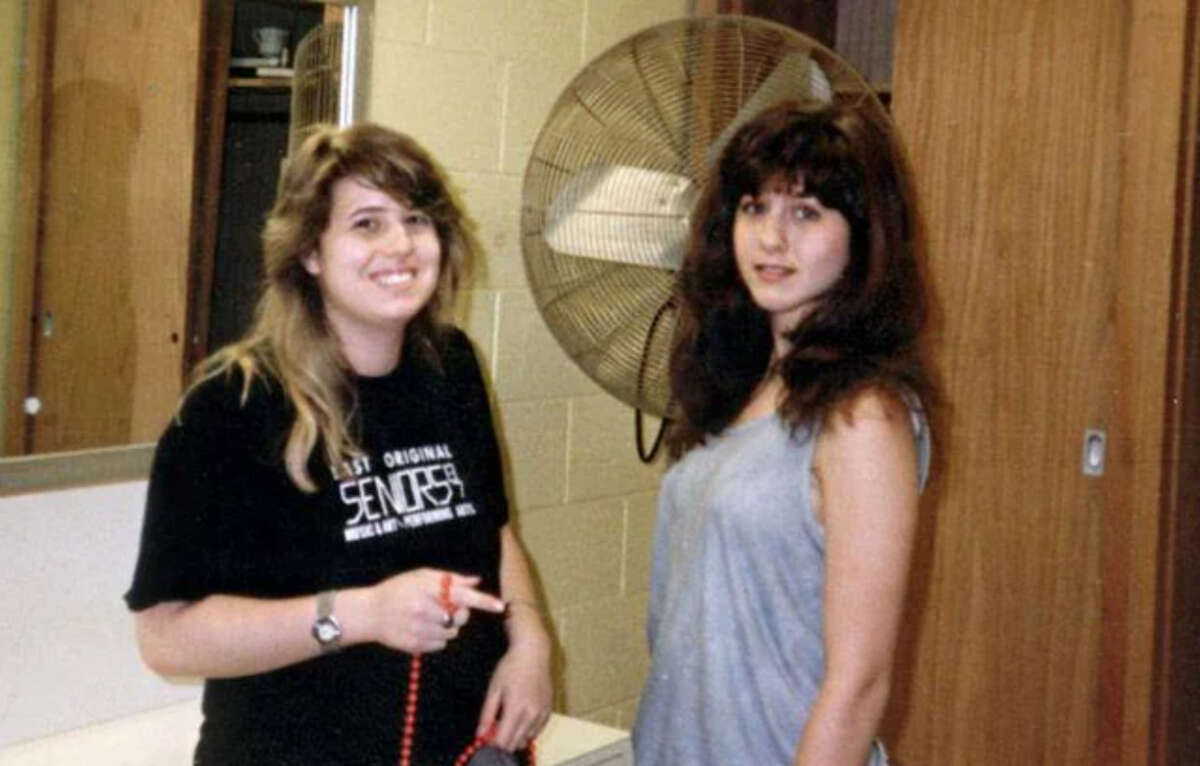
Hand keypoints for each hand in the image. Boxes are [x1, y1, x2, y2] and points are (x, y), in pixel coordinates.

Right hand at [364, 568, 504, 653]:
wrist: (369, 613)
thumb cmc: (397, 589)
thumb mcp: (420, 576)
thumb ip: (449, 578)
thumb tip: (476, 580)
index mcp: (427, 590)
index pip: (462, 595)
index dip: (483, 601)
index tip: (500, 606)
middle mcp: (424, 610)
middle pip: (461, 617)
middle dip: (460, 613)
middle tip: (446, 607)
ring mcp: (420, 630)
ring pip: (452, 632)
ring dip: (448, 626)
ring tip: (430, 617)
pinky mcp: (416, 646)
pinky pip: (440, 644)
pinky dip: (437, 637)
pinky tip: (422, 628)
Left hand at [476, 632, 552, 750]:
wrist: (533, 652)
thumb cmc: (511, 667)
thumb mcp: (494, 689)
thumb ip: (487, 715)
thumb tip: (480, 734)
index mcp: (516, 709)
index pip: (503, 742)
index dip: (492, 743)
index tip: (487, 737)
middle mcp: (531, 714)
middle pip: (515, 744)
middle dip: (503, 741)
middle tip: (495, 728)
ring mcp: (542, 713)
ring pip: (527, 739)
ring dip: (515, 736)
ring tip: (508, 720)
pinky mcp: (549, 710)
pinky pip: (537, 731)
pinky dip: (527, 730)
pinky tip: (520, 718)